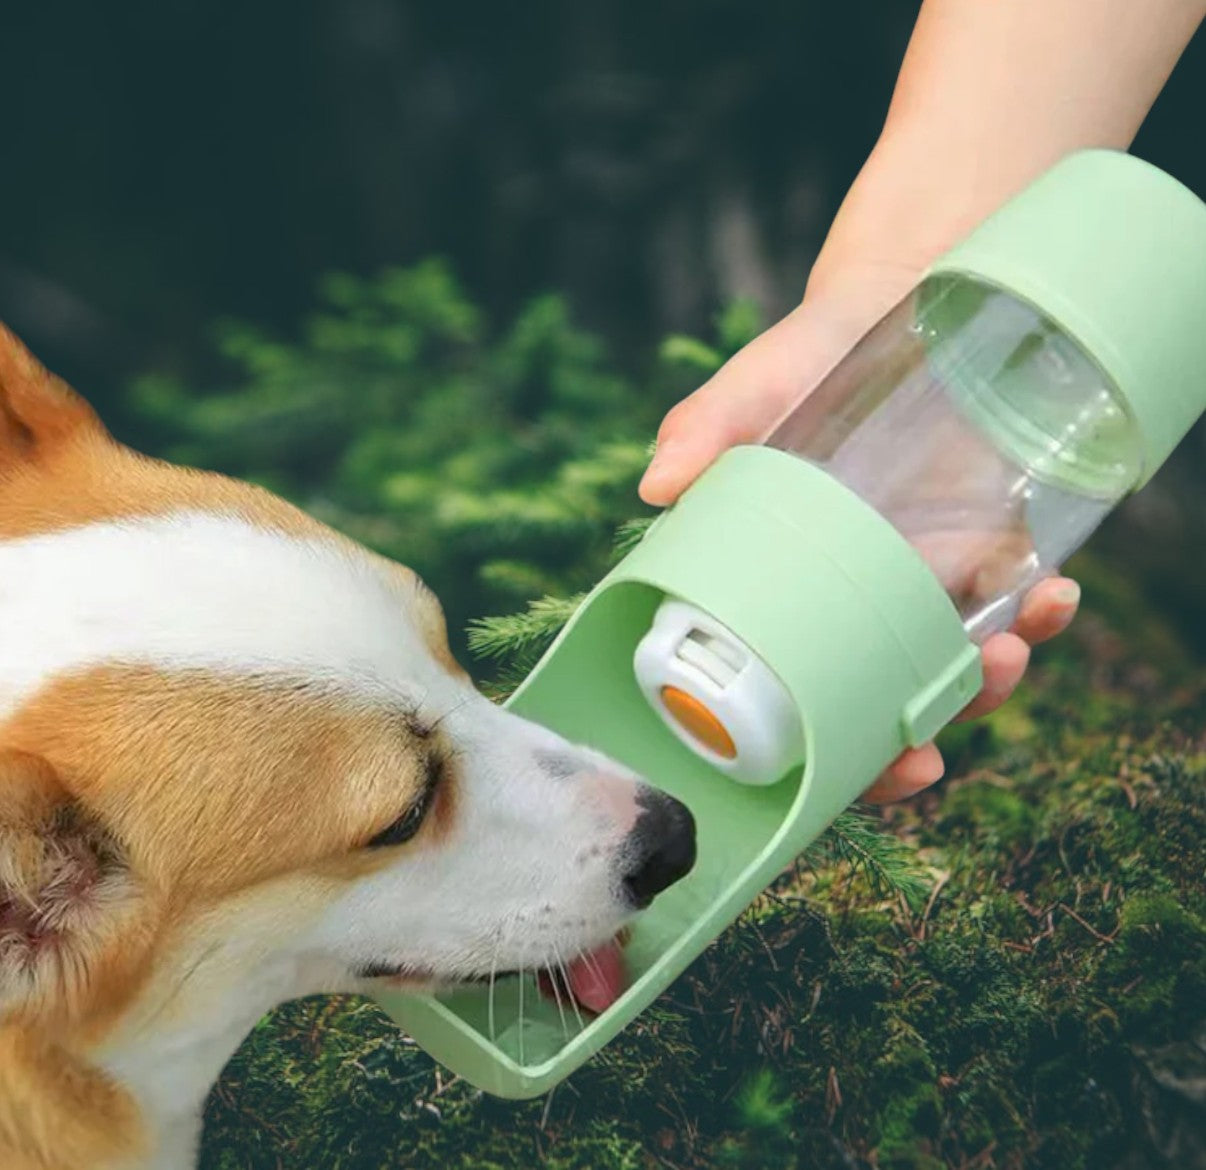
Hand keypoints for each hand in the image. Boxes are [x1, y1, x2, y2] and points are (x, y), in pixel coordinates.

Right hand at [638, 272, 1080, 803]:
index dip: (847, 760)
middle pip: (887, 705)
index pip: (809, 698)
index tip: (892, 773)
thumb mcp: (754, 388)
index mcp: (791, 591)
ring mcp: (925, 576)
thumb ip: (707, 428)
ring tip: (1005, 650)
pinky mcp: (984, 540)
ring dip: (990, 683)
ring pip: (959, 667)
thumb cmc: (805, 357)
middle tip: (934, 746)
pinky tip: (1048, 599)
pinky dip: (1039, 614)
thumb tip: (656, 485)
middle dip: (921, 740)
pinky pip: (1018, 601)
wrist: (896, 299)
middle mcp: (857, 600)